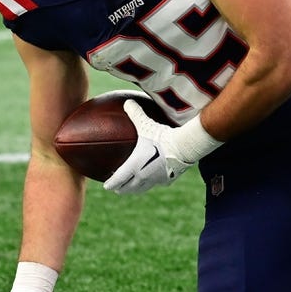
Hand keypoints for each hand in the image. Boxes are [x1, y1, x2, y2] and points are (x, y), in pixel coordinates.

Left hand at [103, 101, 221, 194]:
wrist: (184, 147)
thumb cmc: (162, 136)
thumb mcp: (146, 124)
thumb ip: (135, 114)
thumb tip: (127, 102)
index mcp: (135, 166)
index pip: (119, 179)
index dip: (111, 184)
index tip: (106, 186)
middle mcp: (144, 176)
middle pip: (129, 188)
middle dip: (122, 189)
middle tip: (117, 188)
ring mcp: (157, 180)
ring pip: (143, 188)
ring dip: (136, 189)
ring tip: (133, 188)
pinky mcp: (169, 179)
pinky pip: (158, 183)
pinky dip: (153, 182)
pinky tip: (156, 178)